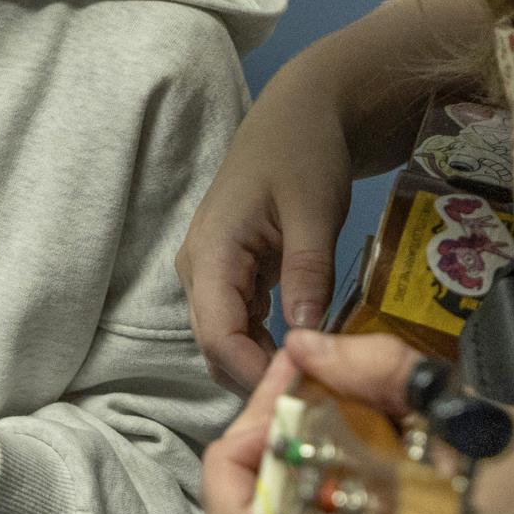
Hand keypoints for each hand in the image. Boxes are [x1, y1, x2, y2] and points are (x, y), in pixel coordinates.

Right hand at [176, 61, 360, 390]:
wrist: (298, 115)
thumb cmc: (303, 153)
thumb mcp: (313, 210)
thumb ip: (307, 271)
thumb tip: (307, 336)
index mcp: (211, 252)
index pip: (218, 336)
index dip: (253, 373)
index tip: (301, 393)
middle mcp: (199, 270)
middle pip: (215, 347)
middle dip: (256, 379)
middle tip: (314, 398)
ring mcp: (211, 274)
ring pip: (225, 341)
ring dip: (262, 365)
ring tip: (314, 381)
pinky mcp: (231, 276)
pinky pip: (239, 325)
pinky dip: (266, 347)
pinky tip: (304, 355)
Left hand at [202, 329, 513, 513]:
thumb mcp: (462, 410)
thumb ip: (375, 371)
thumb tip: (303, 344)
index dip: (243, 438)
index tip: (295, 378)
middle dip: (266, 439)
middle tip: (312, 384)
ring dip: (291, 459)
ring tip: (338, 407)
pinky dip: (322, 484)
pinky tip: (362, 443)